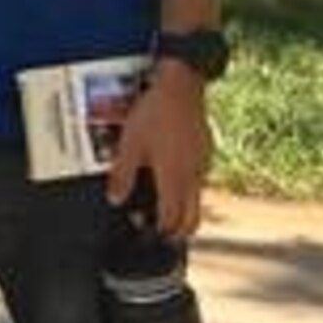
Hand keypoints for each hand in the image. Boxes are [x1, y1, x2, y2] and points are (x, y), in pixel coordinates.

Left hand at [107, 61, 211, 240]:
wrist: (181, 87)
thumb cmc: (153, 114)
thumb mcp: (129, 143)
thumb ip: (122, 174)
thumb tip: (115, 200)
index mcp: (174, 179)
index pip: (172, 219)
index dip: (160, 232)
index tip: (149, 235)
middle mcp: (193, 176)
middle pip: (192, 219)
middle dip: (177, 230)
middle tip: (159, 230)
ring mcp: (204, 164)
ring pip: (197, 199)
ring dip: (183, 208)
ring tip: (162, 204)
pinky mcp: (207, 151)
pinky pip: (199, 179)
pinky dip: (187, 188)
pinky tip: (171, 175)